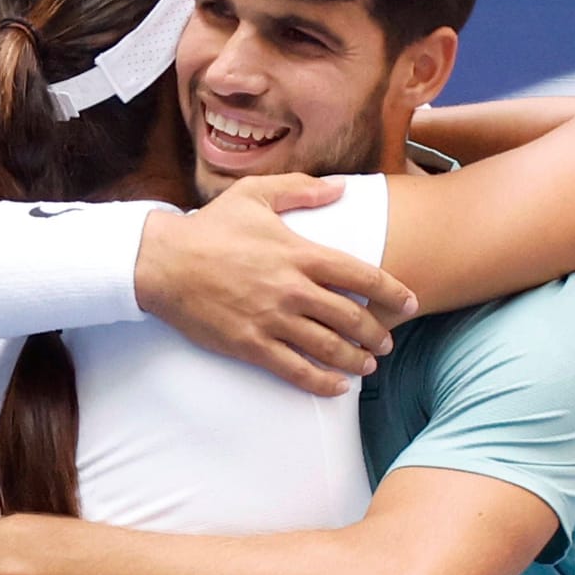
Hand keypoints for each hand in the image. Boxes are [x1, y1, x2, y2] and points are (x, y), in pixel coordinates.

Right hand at [135, 174, 418, 395]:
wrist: (163, 262)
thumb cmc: (210, 227)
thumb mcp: (256, 195)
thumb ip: (302, 190)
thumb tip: (341, 187)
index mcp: (301, 253)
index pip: (363, 276)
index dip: (394, 293)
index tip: (411, 303)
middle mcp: (293, 289)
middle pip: (353, 318)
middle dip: (378, 333)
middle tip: (386, 340)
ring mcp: (273, 320)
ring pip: (330, 348)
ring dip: (357, 359)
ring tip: (368, 364)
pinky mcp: (251, 345)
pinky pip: (296, 370)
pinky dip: (322, 383)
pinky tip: (337, 387)